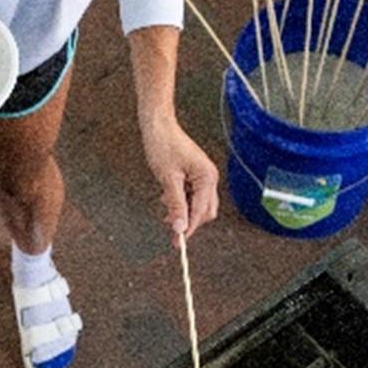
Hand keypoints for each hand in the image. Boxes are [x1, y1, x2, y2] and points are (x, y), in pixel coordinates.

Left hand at [141, 116, 220, 236]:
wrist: (159, 126)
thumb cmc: (164, 145)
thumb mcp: (168, 179)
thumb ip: (175, 204)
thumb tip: (179, 226)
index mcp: (207, 178)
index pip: (201, 211)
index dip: (189, 227)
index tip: (177, 241)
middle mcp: (209, 178)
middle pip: (204, 211)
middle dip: (187, 220)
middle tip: (171, 230)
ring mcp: (203, 176)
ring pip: (197, 205)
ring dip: (182, 211)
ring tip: (166, 212)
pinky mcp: (195, 175)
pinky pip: (191, 195)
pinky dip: (180, 201)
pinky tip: (167, 200)